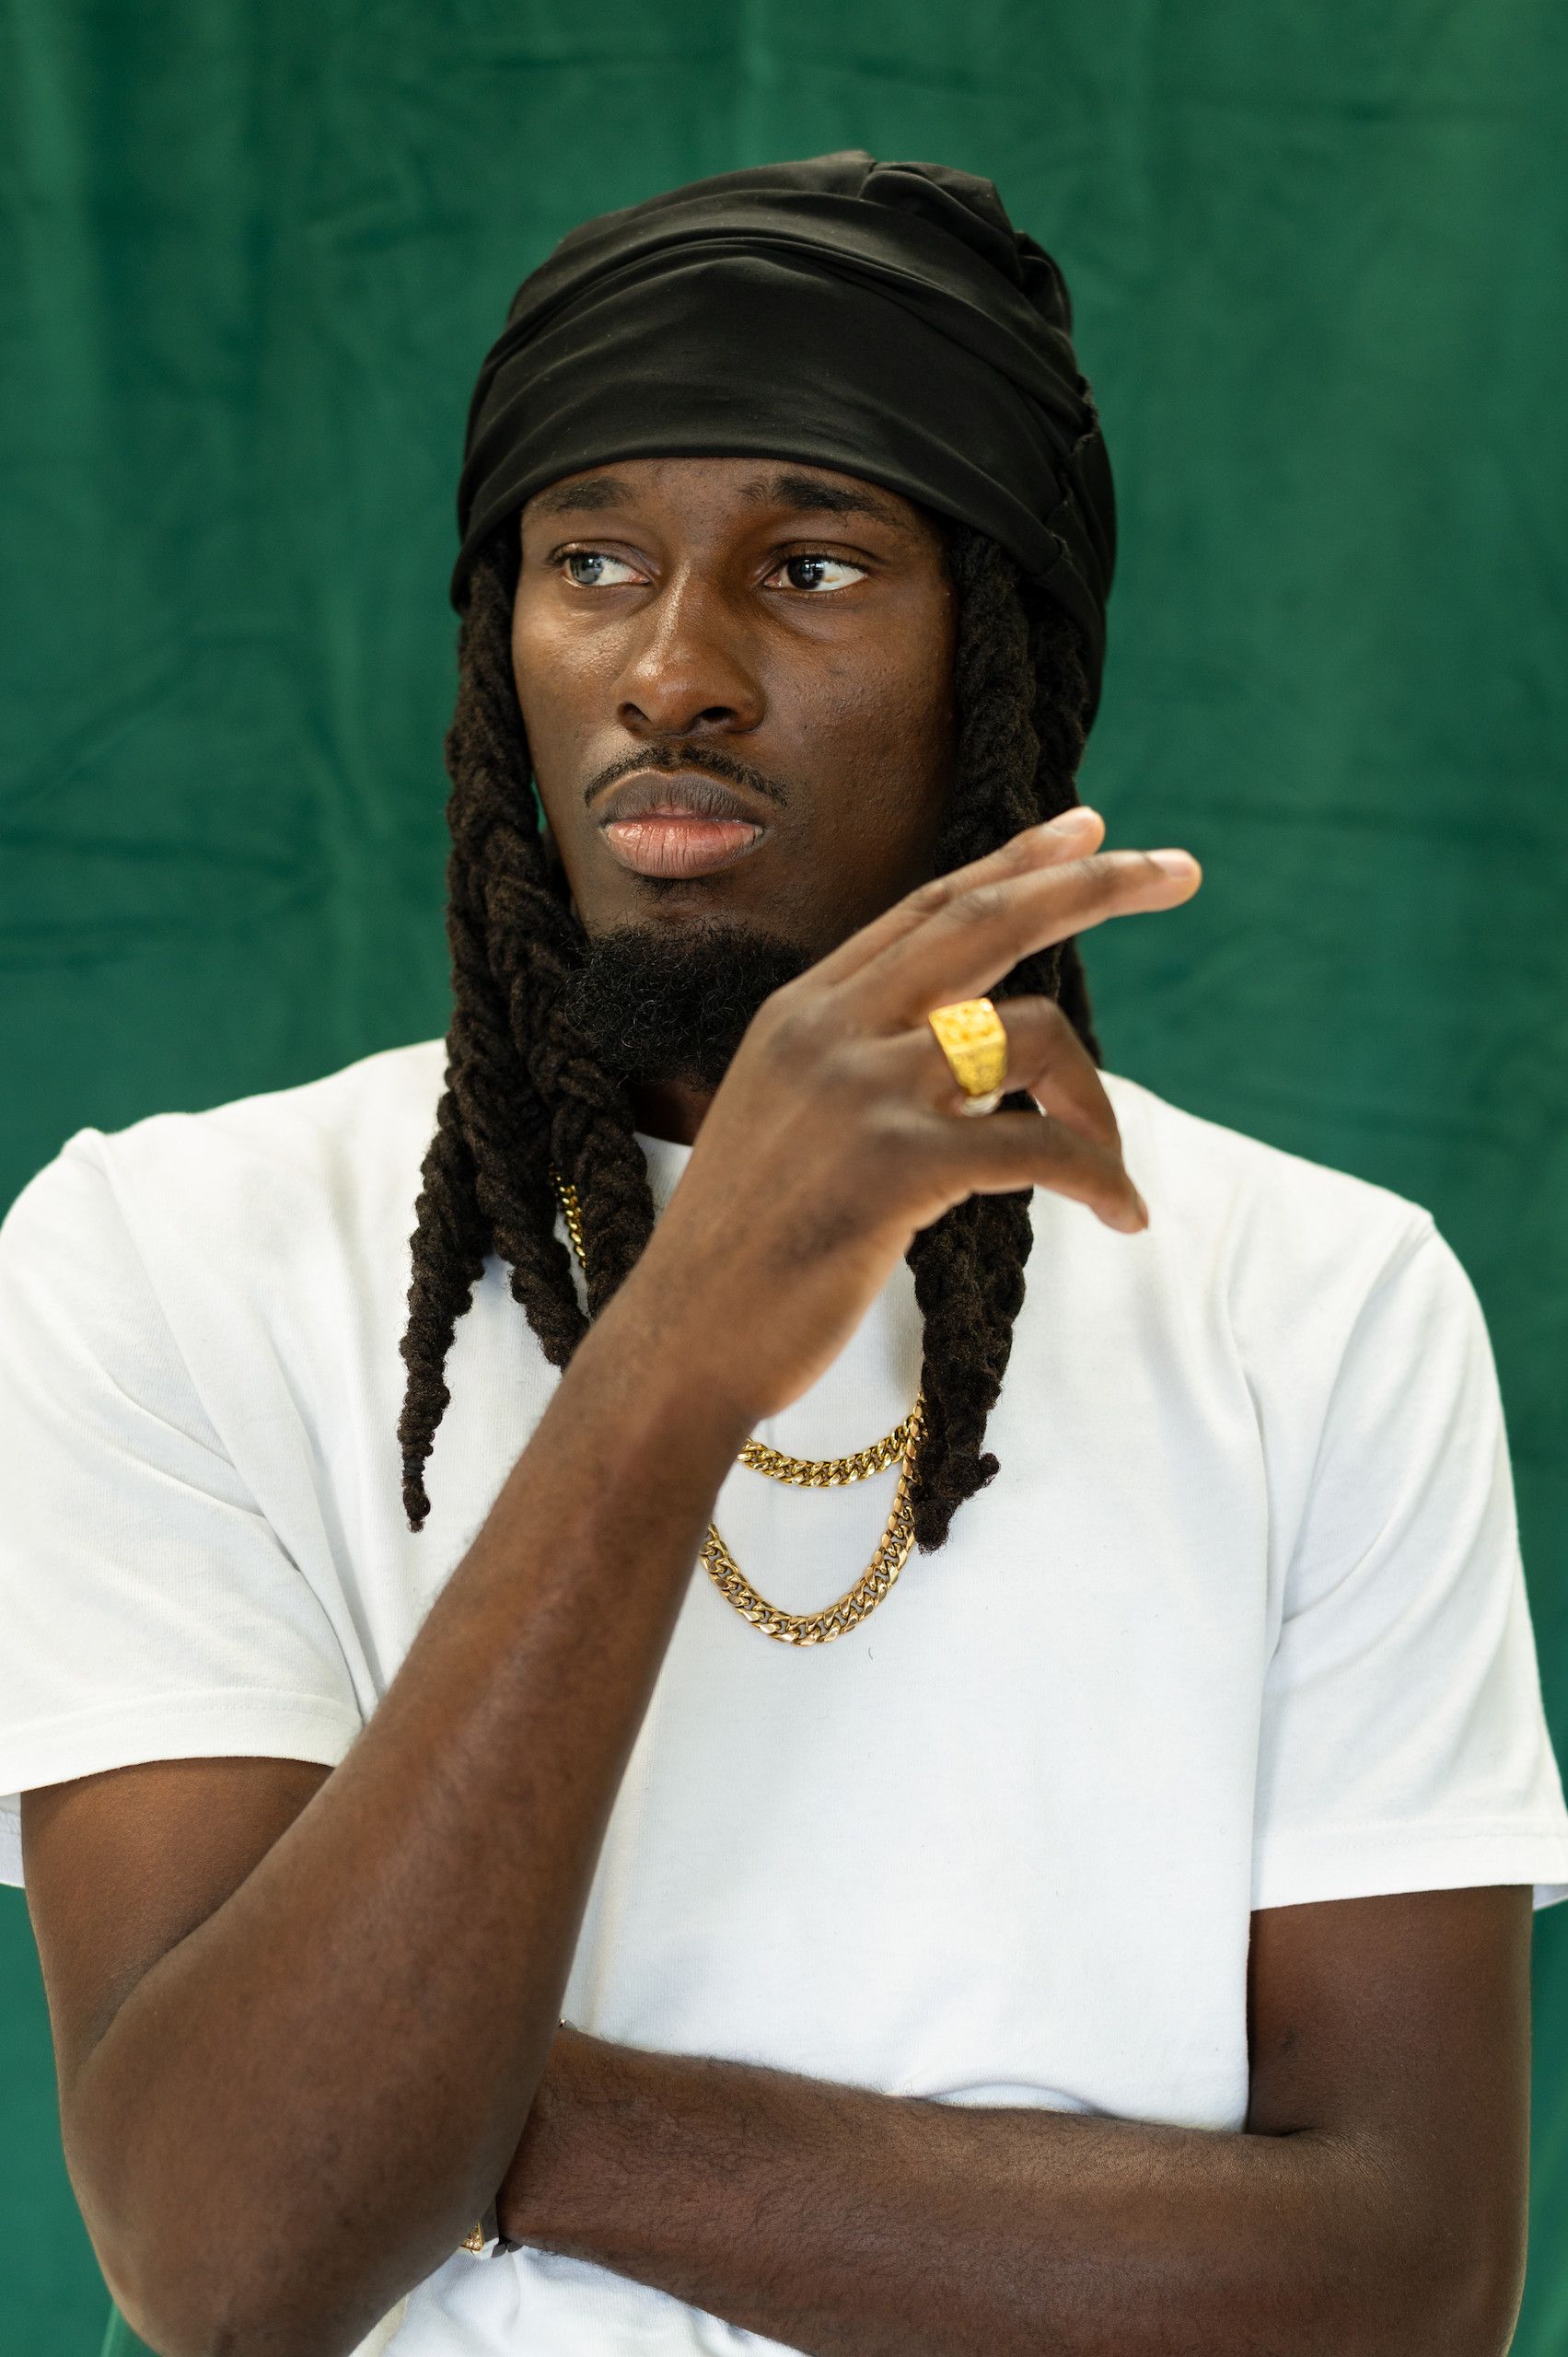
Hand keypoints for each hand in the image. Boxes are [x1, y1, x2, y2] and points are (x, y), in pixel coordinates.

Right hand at [612, 805, 1200, 1423]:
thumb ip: (860, 1069)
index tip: (1088, 829)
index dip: (1015, 862)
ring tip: (1109, 1164)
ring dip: (1096, 1098)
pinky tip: (1125, 1215)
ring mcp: (859, 1092)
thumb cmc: (741, 1257)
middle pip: (987, 921)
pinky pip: (1041, 1148)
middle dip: (1094, 886)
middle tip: (1180, 871)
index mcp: (800, 1013)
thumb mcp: (785, 1125)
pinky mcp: (893, 1167)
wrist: (679, 1347)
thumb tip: (970, 1055)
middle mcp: (827, 1029)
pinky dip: (1101, 1178)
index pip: (928, 909)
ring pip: (1031, 1036)